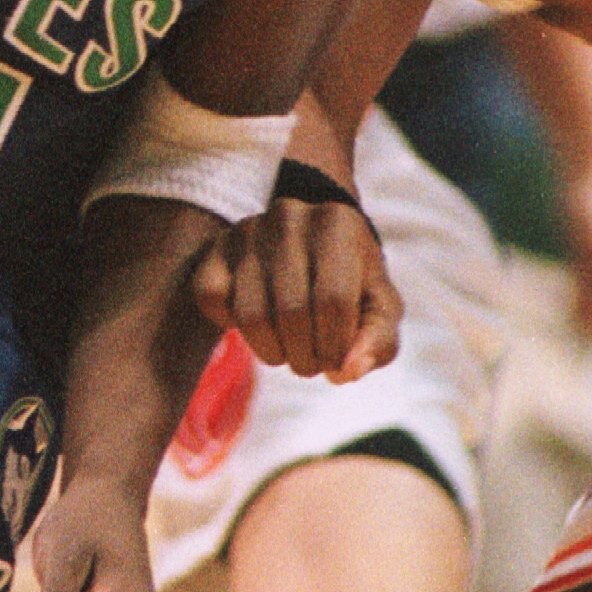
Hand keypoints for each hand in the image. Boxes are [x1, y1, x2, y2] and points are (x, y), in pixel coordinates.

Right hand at [191, 195, 402, 379]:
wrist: (315, 241)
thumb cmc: (353, 282)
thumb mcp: (380, 306)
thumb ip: (378, 340)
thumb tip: (346, 373)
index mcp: (337, 225)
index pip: (332, 300)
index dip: (334, 346)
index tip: (337, 363)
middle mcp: (290, 218)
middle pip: (292, 311)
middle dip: (305, 356)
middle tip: (313, 363)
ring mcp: (248, 231)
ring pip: (251, 315)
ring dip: (272, 352)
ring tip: (289, 352)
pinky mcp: (216, 249)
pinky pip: (211, 299)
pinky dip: (230, 326)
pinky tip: (255, 324)